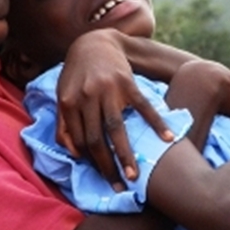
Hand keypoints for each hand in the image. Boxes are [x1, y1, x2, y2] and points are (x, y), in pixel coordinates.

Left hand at [58, 30, 172, 187]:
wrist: (94, 42)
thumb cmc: (76, 74)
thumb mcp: (62, 96)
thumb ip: (64, 125)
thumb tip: (74, 155)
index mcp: (69, 102)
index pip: (80, 140)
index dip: (90, 162)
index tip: (102, 176)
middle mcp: (88, 98)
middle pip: (97, 139)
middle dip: (108, 167)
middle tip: (119, 187)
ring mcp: (109, 90)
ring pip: (117, 129)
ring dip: (126, 154)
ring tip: (135, 175)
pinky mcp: (128, 83)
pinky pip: (143, 107)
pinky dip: (156, 123)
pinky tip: (167, 138)